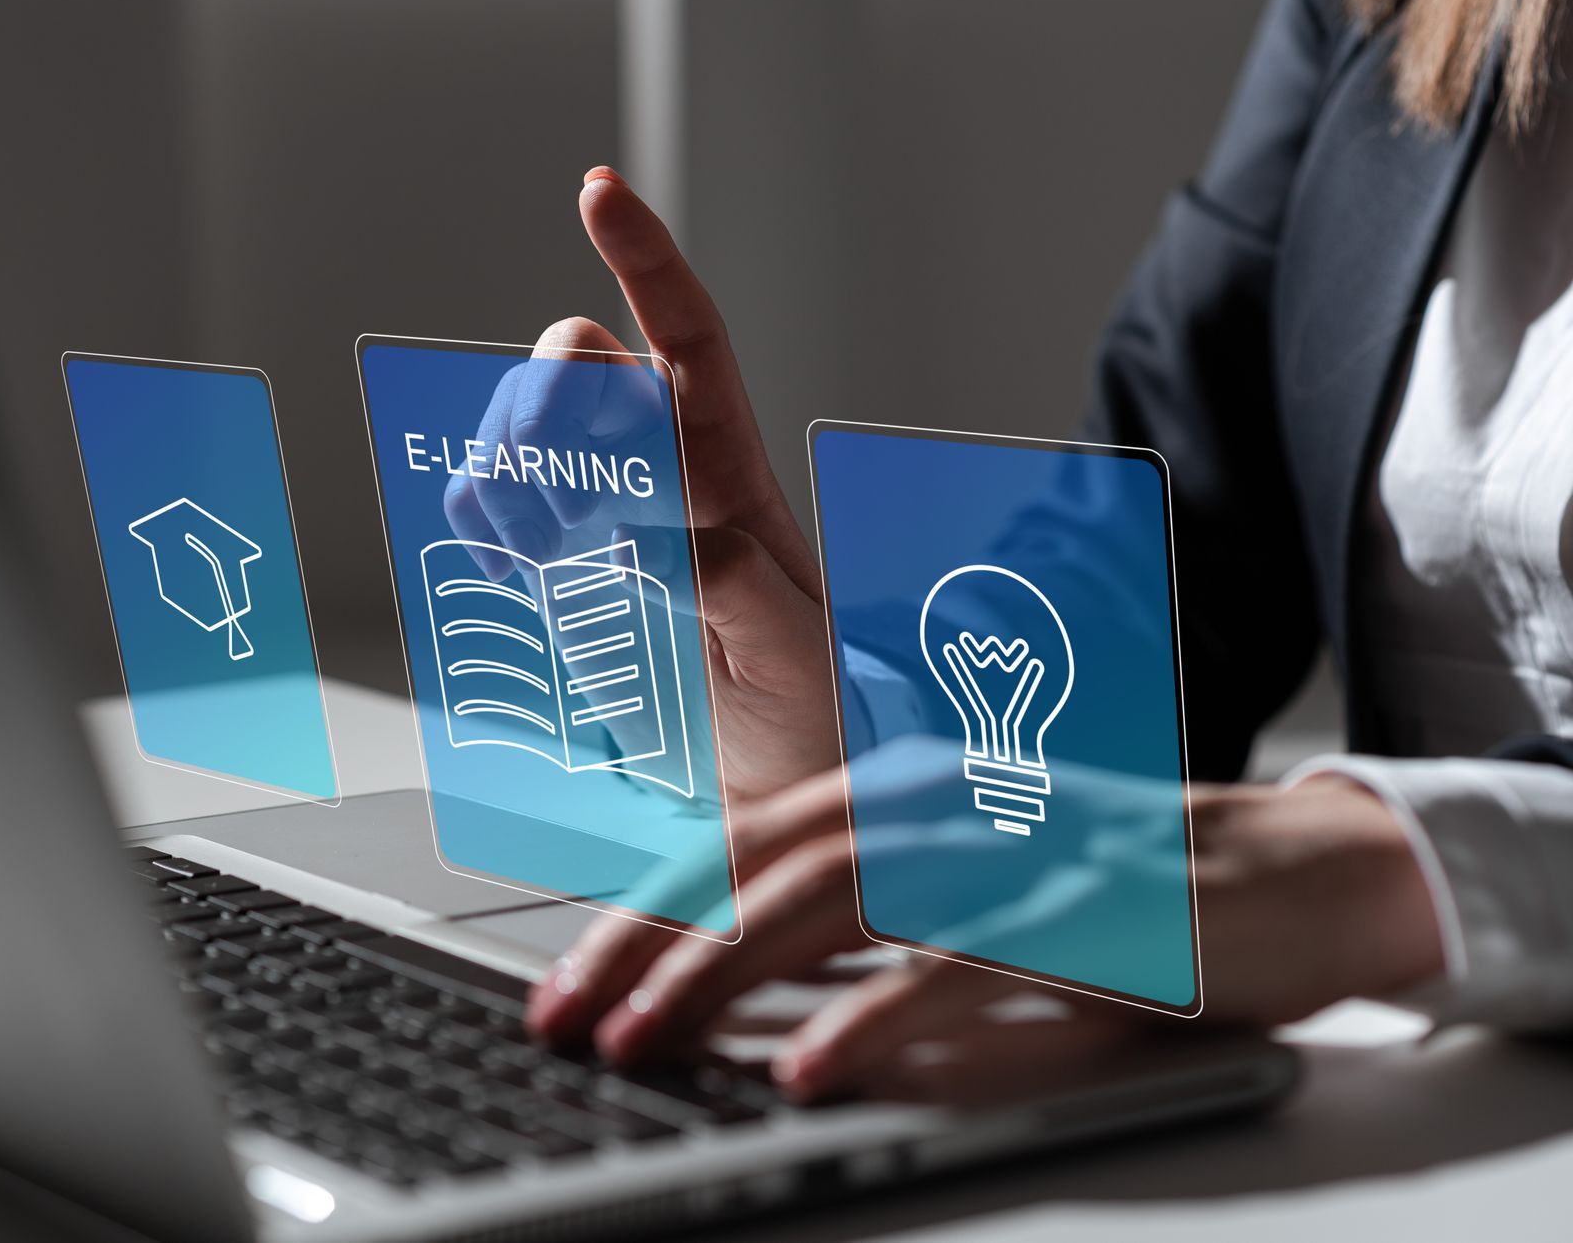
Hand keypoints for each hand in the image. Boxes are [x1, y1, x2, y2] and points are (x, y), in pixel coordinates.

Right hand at [443, 167, 837, 797]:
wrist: (772, 772)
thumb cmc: (804, 706)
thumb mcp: (794, 656)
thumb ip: (736, 591)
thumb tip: (658, 538)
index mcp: (732, 470)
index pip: (688, 341)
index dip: (646, 261)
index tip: (598, 190)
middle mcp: (660, 468)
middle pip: (581, 363)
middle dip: (547, 401)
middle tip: (557, 502)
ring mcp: (599, 506)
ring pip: (521, 418)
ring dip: (506, 465)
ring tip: (540, 554)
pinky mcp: (552, 555)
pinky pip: (485, 490)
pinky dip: (477, 510)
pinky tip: (510, 566)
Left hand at [526, 769, 1445, 1099]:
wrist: (1296, 873)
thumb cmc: (1111, 896)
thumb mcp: (963, 903)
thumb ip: (857, 937)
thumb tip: (734, 1010)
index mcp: (892, 790)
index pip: (731, 848)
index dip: (635, 917)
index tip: (561, 988)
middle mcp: (932, 799)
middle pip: (752, 869)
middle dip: (643, 950)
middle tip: (563, 1024)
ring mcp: (1003, 844)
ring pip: (826, 901)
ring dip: (720, 975)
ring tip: (643, 1042)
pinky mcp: (1075, 905)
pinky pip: (951, 963)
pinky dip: (869, 1015)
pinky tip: (804, 1068)